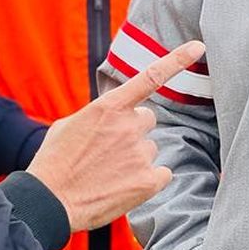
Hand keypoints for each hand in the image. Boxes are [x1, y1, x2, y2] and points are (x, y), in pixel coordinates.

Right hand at [26, 40, 206, 231]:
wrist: (49, 202)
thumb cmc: (54, 163)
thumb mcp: (70, 124)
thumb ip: (98, 114)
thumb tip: (111, 117)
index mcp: (109, 107)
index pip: (151, 76)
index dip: (178, 60)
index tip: (198, 47)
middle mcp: (129, 126)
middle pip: (146, 120)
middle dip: (132, 130)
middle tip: (108, 149)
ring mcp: (140, 154)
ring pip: (149, 148)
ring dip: (135, 157)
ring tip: (108, 172)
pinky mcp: (147, 181)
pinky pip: (162, 173)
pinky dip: (147, 180)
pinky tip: (123, 186)